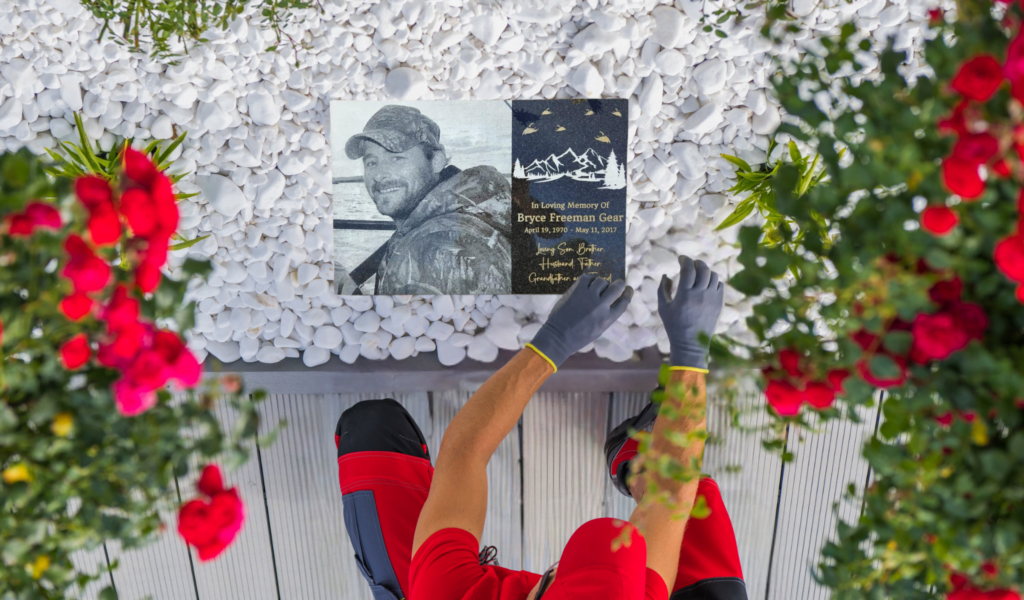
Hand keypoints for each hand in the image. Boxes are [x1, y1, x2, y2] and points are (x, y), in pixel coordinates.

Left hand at [528, 273, 632, 370]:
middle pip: (616, 288)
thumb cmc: (578, 336)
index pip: (624, 302)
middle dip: (618, 284)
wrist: (558, 337)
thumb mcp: (599, 329)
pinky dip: (589, 279)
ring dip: (601, 283)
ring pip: (601, 281)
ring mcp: (588, 297)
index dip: (628, 293)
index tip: (628, 289)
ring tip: (596, 288)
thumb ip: (607, 315)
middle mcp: (600, 306)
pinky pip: (588, 278)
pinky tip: (587, 284)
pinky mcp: (577, 290)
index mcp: (608, 319)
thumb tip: (610, 298)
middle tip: (616, 283)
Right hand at [658, 256, 723, 370]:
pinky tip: (706, 283)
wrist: (691, 343)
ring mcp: (712, 299)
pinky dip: (713, 280)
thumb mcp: (663, 307)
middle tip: (691, 264)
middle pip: (703, 269)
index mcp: (685, 294)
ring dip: (705, 271)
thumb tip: (666, 275)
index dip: (684, 260)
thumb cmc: (674, 325)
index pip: (688, 269)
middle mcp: (700, 294)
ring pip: (713, 276)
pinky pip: (720, 285)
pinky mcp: (719, 304)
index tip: (681, 258)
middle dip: (696, 263)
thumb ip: (663, 289)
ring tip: (699, 273)